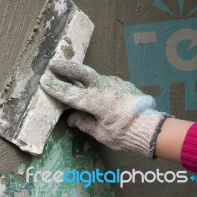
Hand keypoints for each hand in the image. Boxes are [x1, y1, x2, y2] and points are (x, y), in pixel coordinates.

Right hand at [40, 59, 167, 157]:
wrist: (152, 128)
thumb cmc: (125, 134)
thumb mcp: (101, 133)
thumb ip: (84, 123)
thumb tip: (70, 118)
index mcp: (95, 102)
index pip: (70, 93)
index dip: (55, 88)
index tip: (44, 81)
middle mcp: (104, 88)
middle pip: (81, 72)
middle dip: (66, 67)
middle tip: (53, 62)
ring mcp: (115, 83)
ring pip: (94, 76)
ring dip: (82, 74)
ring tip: (71, 74)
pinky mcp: (123, 83)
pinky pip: (106, 82)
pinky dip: (97, 83)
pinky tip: (96, 89)